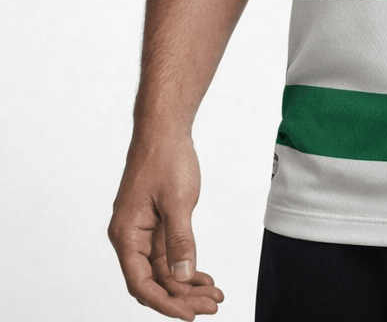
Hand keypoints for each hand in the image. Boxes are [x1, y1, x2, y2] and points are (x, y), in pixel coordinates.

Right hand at [108, 132, 223, 318]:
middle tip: (212, 306)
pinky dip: (185, 265)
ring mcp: (142, 231)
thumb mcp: (178, 201)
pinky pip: (168, 253)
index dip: (165, 303)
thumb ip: (180, 241)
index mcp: (126, 235)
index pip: (142, 283)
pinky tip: (203, 277)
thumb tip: (183, 277)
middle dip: (181, 297)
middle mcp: (130, 237)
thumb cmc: (166, 159)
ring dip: (187, 284)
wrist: (164, 130)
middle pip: (153, 281)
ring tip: (214, 295)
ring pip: (163, 269)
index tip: (190, 315)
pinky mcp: (155, 223)